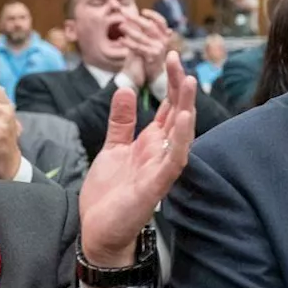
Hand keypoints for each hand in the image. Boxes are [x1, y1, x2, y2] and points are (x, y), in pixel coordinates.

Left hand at [80, 52, 193, 269]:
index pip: (167, 106)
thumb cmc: (109, 194)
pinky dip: (179, 141)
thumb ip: (121, 121)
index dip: (170, 82)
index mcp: (151, 142)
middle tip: (177, 60)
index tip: (170, 56)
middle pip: (177, 114)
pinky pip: (172, 161)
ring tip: (188, 84)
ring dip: (186, 109)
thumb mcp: (112, 148)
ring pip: (181, 135)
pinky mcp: (156, 186)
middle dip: (179, 87)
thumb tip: (123, 88)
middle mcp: (161, 152)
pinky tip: (183, 121)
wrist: (99, 231)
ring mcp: (161, 168)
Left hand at [120, 10, 171, 87]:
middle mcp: (163, 41)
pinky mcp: (152, 56)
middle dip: (136, 19)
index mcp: (164, 36)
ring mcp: (158, 49)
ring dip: (129, 30)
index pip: (161, 22)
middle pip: (149, 26)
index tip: (142, 11)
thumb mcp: (148, 41)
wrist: (152, 75)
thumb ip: (143, 30)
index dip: (153, 15)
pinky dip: (128, 43)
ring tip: (120, 26)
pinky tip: (121, 40)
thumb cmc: (148, 55)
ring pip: (141, 37)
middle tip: (124, 13)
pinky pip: (137, 47)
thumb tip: (132, 16)